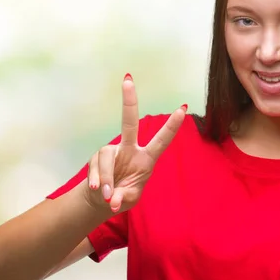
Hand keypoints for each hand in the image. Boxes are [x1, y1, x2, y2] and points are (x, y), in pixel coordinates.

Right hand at [86, 73, 186, 212]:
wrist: (102, 200)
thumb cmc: (123, 196)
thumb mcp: (129, 200)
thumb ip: (124, 198)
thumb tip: (113, 199)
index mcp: (146, 158)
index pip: (161, 140)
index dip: (172, 126)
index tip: (183, 108)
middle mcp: (129, 149)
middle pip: (129, 123)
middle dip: (129, 101)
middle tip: (127, 79)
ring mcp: (111, 152)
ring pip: (107, 157)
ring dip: (107, 178)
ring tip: (108, 194)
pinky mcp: (96, 158)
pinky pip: (96, 167)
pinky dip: (98, 181)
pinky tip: (99, 191)